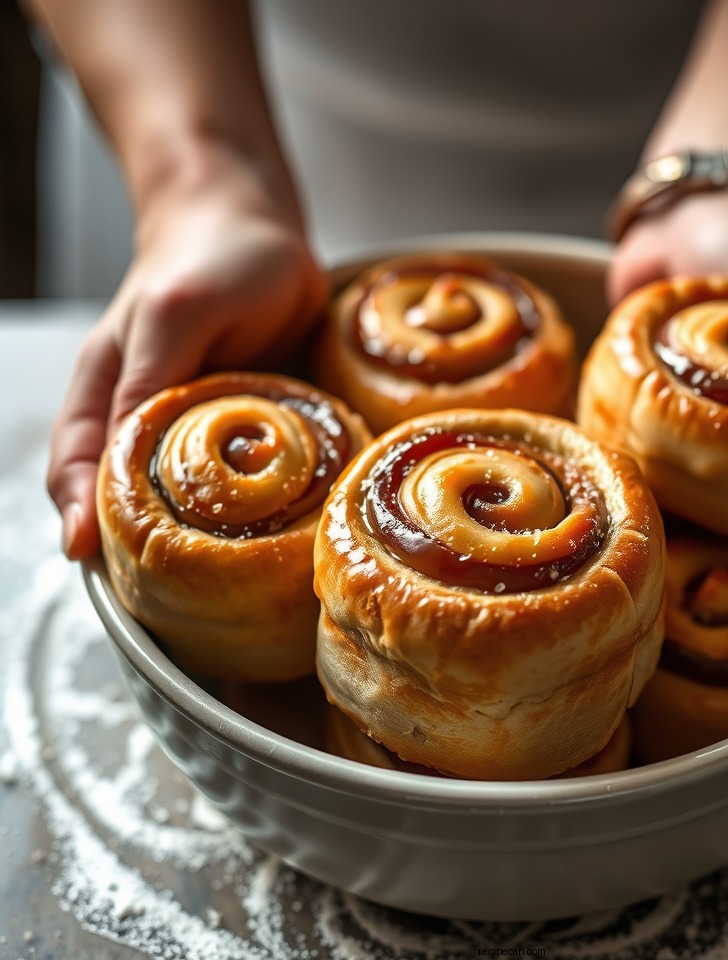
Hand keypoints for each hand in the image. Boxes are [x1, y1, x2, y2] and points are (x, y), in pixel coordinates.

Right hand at [46, 155, 327, 559]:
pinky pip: (247, 482)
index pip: (84, 467)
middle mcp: (151, 419)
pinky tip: (272, 541)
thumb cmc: (211, 259)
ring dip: (197, 537)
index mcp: (113, 393)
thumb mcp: (175, 314)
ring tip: (214, 582)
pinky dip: (253, 512)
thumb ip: (152, 377)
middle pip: (129, 496)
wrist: (261, 229)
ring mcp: (204, 431)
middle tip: (164, 590)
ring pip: (188, 499)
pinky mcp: (253, 431)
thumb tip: (128, 448)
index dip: (83, 512)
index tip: (88, 553)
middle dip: (139, 542)